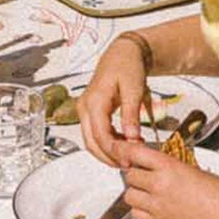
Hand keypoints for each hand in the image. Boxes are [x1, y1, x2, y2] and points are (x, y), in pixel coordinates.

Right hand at [78, 32, 150, 164]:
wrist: (122, 54)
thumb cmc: (128, 66)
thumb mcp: (134, 89)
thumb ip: (131, 113)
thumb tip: (131, 136)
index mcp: (94, 101)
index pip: (100, 134)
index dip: (114, 151)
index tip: (129, 159)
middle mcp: (84, 107)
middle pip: (91, 142)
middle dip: (109, 157)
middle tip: (128, 165)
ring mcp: (84, 110)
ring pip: (90, 141)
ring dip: (107, 153)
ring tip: (127, 157)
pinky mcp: (89, 112)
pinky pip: (93, 134)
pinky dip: (106, 144)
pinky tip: (122, 146)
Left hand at [116, 141, 218, 218]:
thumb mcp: (194, 169)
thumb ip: (171, 166)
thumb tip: (156, 164)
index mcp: (169, 168)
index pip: (134, 153)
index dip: (123, 150)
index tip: (117, 148)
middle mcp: (159, 186)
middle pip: (129, 175)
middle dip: (135, 174)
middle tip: (145, 175)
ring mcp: (156, 206)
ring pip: (129, 195)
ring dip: (136, 192)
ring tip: (150, 193)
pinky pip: (135, 215)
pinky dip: (140, 210)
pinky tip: (153, 207)